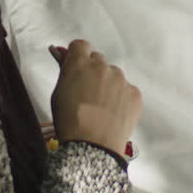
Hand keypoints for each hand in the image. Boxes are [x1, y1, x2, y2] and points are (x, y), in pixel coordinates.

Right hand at [48, 39, 141, 156]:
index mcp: (80, 63)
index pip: (80, 46)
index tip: (76, 67)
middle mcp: (102, 66)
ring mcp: (121, 79)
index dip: (77, 55)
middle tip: (87, 93)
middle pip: (97, 60)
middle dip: (92, 71)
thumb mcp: (58, 93)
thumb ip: (63, 70)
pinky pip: (127, 90)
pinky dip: (121, 98)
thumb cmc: (69, 121)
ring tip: (101, 108)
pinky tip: (113, 114)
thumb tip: (60, 52)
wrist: (92, 146)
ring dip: (108, 85)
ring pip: (113, 75)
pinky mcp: (134, 93)